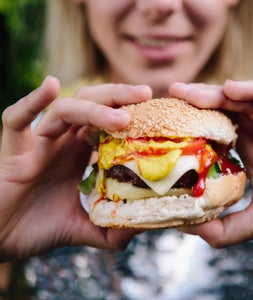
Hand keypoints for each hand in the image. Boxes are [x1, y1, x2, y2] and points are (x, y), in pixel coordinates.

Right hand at [0, 76, 151, 260]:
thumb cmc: (35, 228)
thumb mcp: (80, 228)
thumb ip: (108, 228)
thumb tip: (139, 228)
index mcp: (78, 155)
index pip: (107, 124)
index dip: (129, 114)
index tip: (154, 111)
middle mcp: (61, 142)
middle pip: (92, 105)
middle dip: (118, 97)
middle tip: (146, 93)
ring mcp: (38, 143)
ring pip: (66, 110)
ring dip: (93, 109)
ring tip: (121, 117)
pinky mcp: (13, 149)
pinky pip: (17, 118)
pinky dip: (32, 102)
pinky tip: (51, 86)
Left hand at [169, 80, 252, 250]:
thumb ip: (223, 227)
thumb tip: (188, 228)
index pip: (220, 127)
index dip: (197, 119)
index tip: (170, 117)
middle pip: (229, 108)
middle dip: (200, 98)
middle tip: (173, 92)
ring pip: (248, 100)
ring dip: (218, 92)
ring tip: (188, 92)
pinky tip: (228, 89)